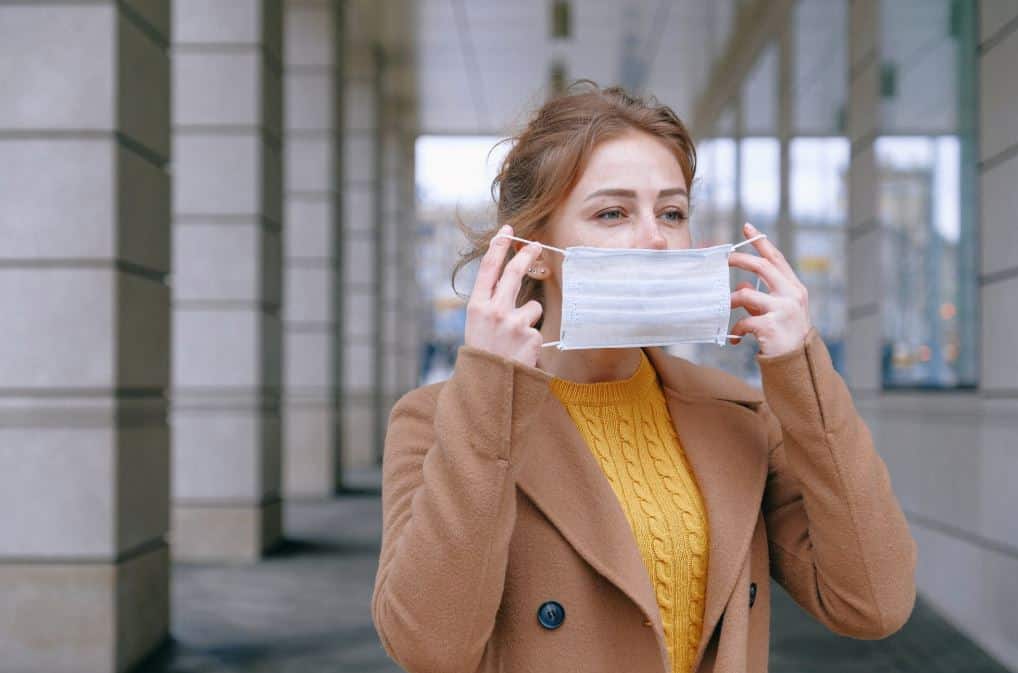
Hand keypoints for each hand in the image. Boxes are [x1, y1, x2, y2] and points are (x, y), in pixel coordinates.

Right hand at [464, 224, 544, 366]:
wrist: (488, 389)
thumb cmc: (483, 356)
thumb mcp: (476, 327)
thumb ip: (490, 304)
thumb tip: (511, 278)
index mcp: (476, 307)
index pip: (488, 269)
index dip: (498, 247)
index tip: (507, 231)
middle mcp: (494, 311)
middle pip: (515, 274)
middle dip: (527, 255)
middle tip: (536, 244)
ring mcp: (514, 324)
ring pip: (532, 307)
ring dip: (528, 320)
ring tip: (514, 341)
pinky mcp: (531, 337)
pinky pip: (537, 329)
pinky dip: (532, 340)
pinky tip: (520, 353)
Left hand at [727, 222, 813, 356]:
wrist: (797, 364)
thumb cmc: (785, 336)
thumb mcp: (777, 312)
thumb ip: (761, 298)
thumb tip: (742, 287)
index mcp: (794, 288)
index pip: (777, 259)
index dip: (761, 242)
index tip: (748, 228)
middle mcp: (792, 295)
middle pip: (762, 267)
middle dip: (739, 260)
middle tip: (723, 260)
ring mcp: (783, 309)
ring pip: (746, 294)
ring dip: (731, 301)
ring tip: (725, 309)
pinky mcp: (771, 326)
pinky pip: (743, 321)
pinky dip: (736, 329)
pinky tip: (736, 338)